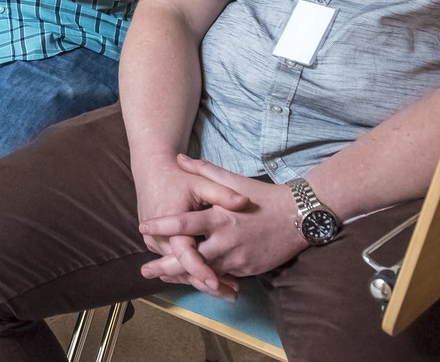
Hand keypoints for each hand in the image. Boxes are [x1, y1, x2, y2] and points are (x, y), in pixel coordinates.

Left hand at [137, 155, 303, 289]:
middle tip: (145, 270)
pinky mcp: (247, 270)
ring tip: (163, 278)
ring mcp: (237, 258)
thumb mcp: (232, 180)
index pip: (184, 224)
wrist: (297, 216)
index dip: (162, 226)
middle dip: (166, 266)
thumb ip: (203, 170)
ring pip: (205, 273)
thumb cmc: (261, 196)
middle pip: (190, 258)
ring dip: (183, 276)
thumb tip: (179, 158)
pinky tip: (192, 280)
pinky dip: (208, 279)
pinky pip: (223, 277)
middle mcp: (226, 241)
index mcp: (219, 217)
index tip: (143, 226)